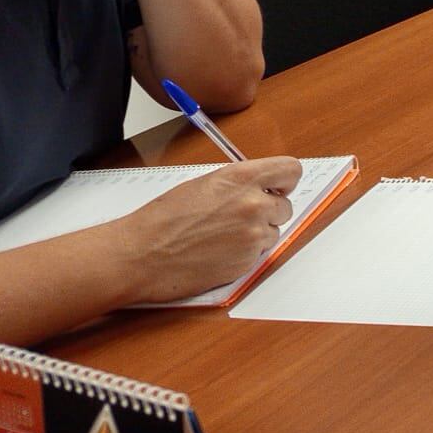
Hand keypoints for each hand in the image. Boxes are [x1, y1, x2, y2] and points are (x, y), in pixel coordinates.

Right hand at [110, 157, 302, 303]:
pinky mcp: (247, 262)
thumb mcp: (204, 184)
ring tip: (223, 235)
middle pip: (285, 205)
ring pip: (274, 231)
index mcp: (241, 178)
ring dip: (257, 233)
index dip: (285, 180)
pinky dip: (245, 253)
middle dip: (268, 211)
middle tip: (240, 217)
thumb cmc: (163, 219)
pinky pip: (259, 254)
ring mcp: (253, 235)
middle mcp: (254, 204)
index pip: (291, 170)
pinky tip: (218, 251)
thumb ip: (238, 184)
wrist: (141, 255)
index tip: (278, 187)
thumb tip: (260, 188)